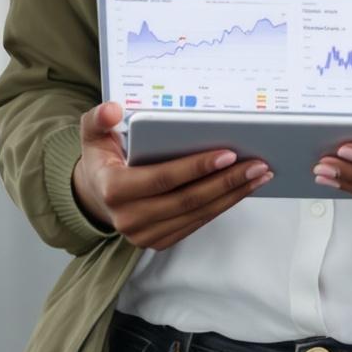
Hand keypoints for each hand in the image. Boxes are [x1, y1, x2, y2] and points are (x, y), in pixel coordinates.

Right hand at [71, 103, 272, 249]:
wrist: (95, 196)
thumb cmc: (102, 160)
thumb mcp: (93, 135)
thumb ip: (98, 119)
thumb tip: (112, 110)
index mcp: (114, 190)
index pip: (163, 179)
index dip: (197, 167)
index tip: (228, 154)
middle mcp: (129, 219)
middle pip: (188, 200)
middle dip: (226, 182)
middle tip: (257, 164)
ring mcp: (145, 235)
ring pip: (198, 214)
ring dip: (232, 195)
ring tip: (258, 175)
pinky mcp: (159, 242)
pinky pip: (197, 223)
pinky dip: (222, 206)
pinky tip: (242, 189)